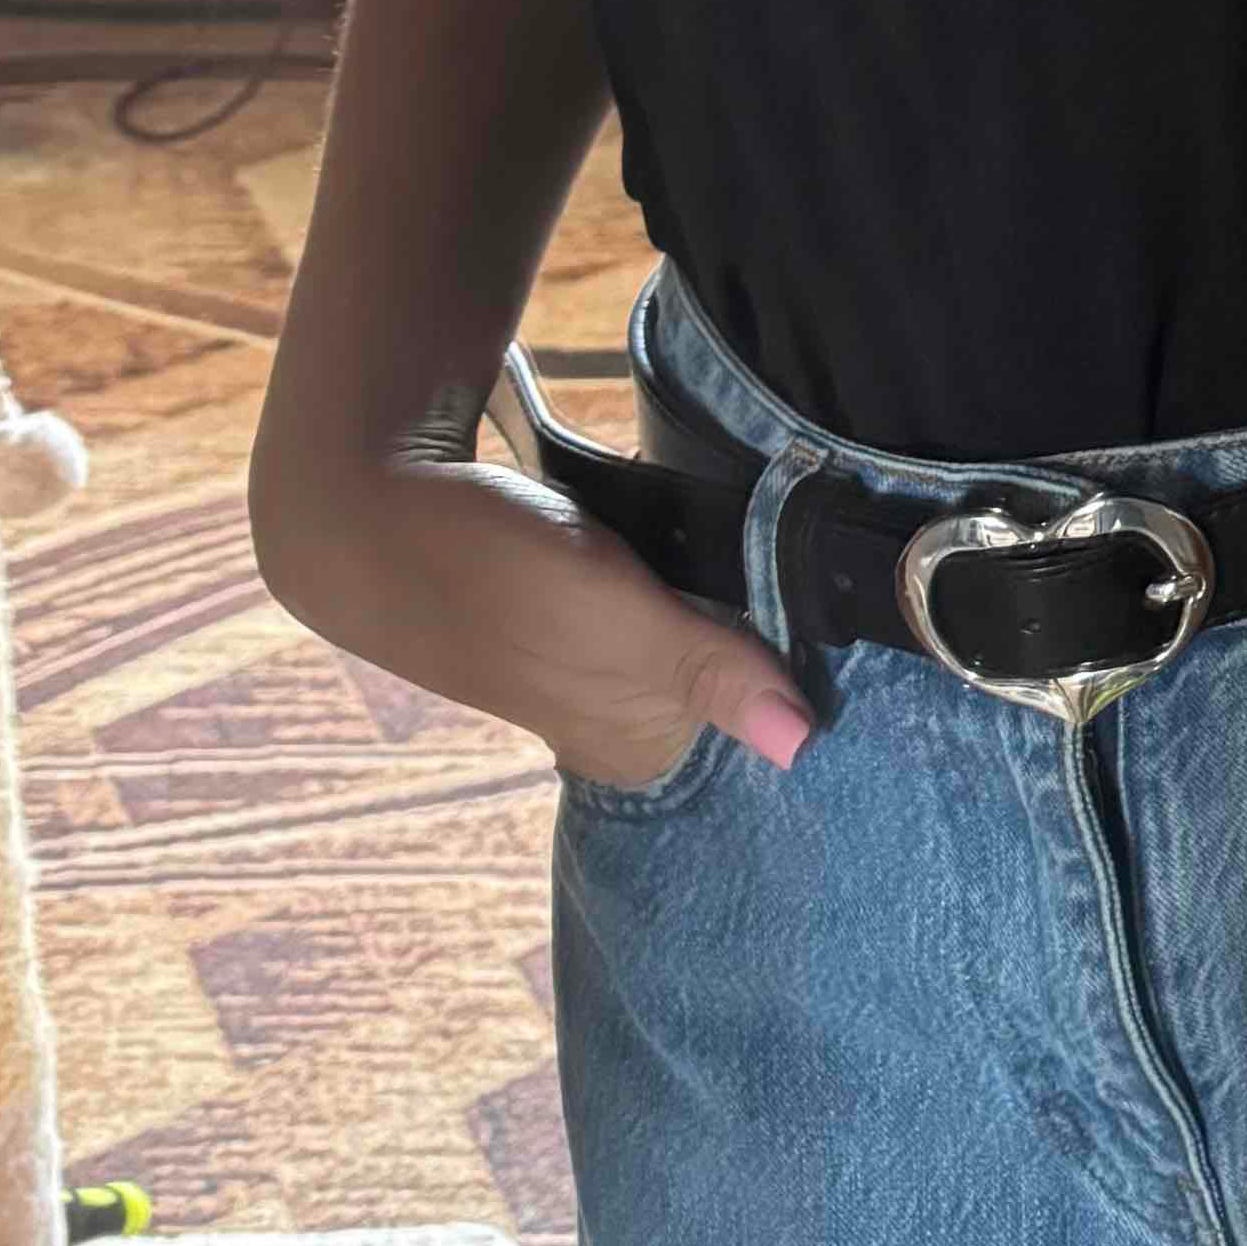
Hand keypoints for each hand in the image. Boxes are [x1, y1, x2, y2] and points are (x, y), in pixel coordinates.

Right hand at [251, 436, 816, 797]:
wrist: (373, 497)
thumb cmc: (491, 573)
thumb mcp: (616, 623)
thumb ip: (711, 674)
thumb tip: (798, 748)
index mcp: (634, 746)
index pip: (758, 731)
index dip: (806, 682)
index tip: (873, 634)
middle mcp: (621, 714)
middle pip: (743, 673)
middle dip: (780, 626)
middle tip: (834, 561)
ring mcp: (601, 654)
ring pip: (712, 620)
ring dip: (739, 580)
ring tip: (786, 534)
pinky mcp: (583, 596)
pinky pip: (671, 579)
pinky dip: (691, 552)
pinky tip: (714, 527)